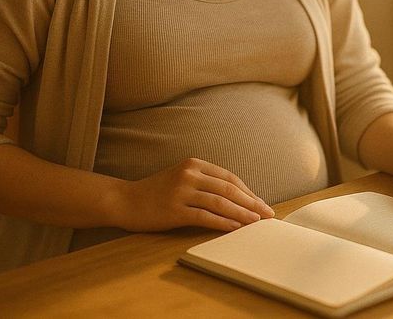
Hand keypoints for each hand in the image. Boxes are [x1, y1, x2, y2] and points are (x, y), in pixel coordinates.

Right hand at [114, 158, 274, 232]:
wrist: (124, 200)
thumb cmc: (155, 192)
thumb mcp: (180, 177)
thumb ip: (204, 182)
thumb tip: (235, 198)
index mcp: (193, 164)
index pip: (229, 178)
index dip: (248, 191)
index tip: (261, 203)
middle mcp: (189, 174)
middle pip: (229, 189)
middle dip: (252, 203)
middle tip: (267, 214)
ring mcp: (182, 191)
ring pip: (221, 202)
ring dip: (242, 214)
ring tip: (256, 222)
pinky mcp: (175, 210)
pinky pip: (206, 217)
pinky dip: (223, 223)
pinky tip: (235, 229)